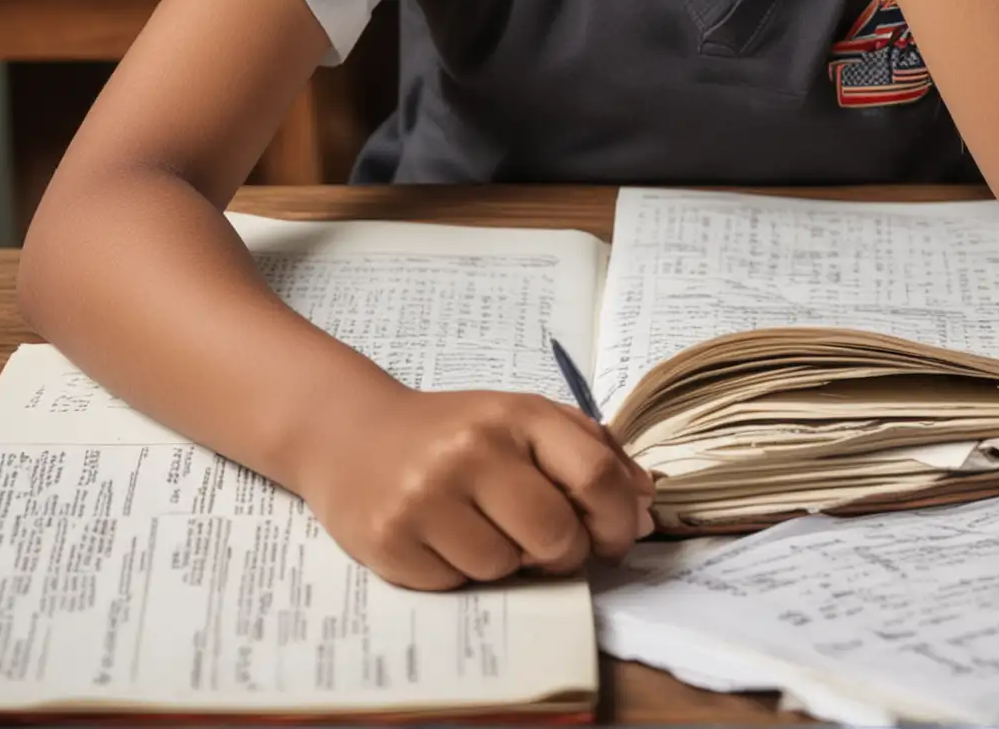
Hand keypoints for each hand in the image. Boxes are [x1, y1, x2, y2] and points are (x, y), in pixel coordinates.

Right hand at [295, 382, 656, 590]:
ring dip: (504, 562)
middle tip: (540, 540)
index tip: (614, 537)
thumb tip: (645, 500)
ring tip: (478, 526)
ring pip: (506, 569)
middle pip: (556, 536)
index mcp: (516, 414)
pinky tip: (441, 537)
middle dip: (560, 553)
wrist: (353, 434)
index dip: (616, 520)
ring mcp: (429, 497)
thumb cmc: (453, 431)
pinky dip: (459, 572)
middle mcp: (472, 449)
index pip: (594, 475)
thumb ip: (591, 451)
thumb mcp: (522, 420)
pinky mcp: (392, 541)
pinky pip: (458, 585)